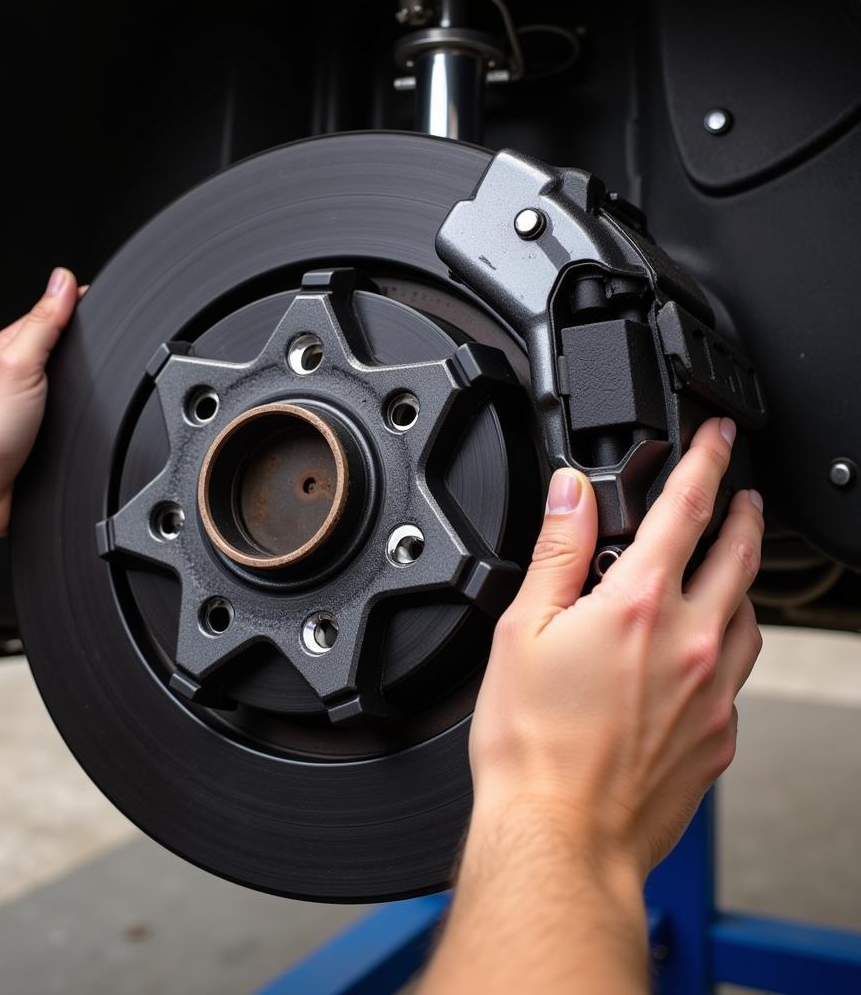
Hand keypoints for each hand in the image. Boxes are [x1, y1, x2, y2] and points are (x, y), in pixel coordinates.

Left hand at [0, 268, 81, 540]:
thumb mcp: (20, 363)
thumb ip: (43, 323)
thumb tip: (62, 281)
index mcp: (14, 349)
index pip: (51, 313)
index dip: (76, 301)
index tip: (100, 293)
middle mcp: (20, 375)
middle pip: (60, 346)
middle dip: (84, 336)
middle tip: (109, 321)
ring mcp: (30, 406)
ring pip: (65, 381)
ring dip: (85, 374)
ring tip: (104, 359)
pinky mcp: (39, 435)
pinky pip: (66, 413)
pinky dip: (81, 408)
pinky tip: (90, 407)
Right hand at [468, 417, 763, 877]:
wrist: (562, 835)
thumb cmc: (533, 745)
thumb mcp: (523, 628)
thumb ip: (558, 550)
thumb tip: (571, 493)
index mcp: (639, 605)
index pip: (686, 508)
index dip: (705, 460)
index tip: (717, 438)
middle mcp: (689, 642)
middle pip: (739, 555)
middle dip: (743, 513)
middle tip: (742, 494)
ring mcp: (712, 692)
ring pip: (750, 615)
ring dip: (744, 579)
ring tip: (729, 567)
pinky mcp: (718, 736)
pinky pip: (738, 674)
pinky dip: (728, 644)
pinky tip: (703, 650)